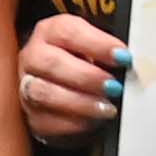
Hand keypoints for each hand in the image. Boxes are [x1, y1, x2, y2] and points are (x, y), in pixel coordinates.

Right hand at [18, 10, 127, 141]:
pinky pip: (46, 121)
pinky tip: (93, 121)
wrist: (66, 90)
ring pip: (45, 93)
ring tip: (107, 108)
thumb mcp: (96, 50)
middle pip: (52, 63)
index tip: (122, 56)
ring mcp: (27, 86)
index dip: (97, 44)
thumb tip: (128, 62)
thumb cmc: (85, 64)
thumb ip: (109, 53)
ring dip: (80, 103)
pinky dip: (73, 123)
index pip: (68, 32)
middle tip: (114, 86)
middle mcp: (33, 56)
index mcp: (51, 32)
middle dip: (87, 76)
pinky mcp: (31, 115)